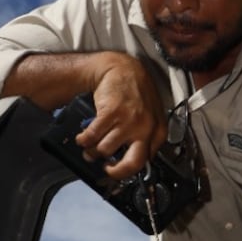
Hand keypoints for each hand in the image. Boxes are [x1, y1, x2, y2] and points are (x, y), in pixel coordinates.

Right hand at [74, 54, 167, 178]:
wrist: (121, 69)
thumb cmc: (135, 91)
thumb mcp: (150, 115)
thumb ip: (145, 137)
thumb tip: (134, 160)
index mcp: (157, 131)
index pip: (146, 162)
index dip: (128, 170)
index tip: (117, 171)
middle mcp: (146, 128)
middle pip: (131, 164)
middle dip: (115, 171)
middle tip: (106, 169)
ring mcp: (129, 121)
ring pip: (106, 150)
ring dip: (93, 151)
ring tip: (90, 148)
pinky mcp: (111, 113)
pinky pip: (93, 136)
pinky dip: (84, 140)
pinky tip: (83, 137)